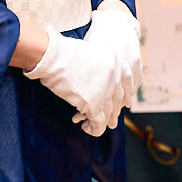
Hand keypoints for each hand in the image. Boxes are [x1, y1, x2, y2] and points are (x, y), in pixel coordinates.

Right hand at [25, 19, 137, 135]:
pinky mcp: (94, 104)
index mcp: (114, 60)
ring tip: (93, 126)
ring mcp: (105, 90)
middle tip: (112, 122)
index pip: (127, 79)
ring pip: (109, 112)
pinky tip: (86, 128)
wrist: (54, 57)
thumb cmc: (62, 53)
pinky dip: (94, 129)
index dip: (128, 93)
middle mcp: (114, 75)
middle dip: (114, 112)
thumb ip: (97, 67)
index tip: (127, 104)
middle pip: (118, 98)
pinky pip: (99, 122)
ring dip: (103, 122)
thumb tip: (96, 80)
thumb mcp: (89, 54)